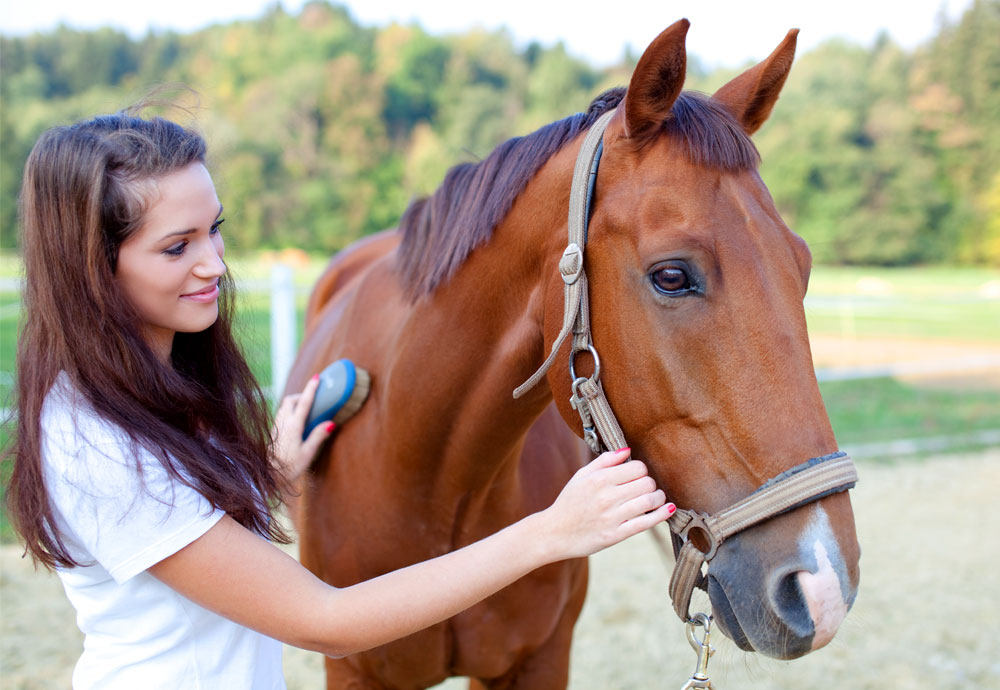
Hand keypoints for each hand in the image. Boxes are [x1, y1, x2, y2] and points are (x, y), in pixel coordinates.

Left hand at [272, 375, 335, 483]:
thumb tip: (331, 422)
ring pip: (284, 406)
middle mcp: (283, 422)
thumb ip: (318, 436)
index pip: (303, 402)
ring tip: (305, 410)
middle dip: (301, 395)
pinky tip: (296, 423)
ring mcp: (276, 426)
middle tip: (313, 399)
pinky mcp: (273, 432)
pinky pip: (281, 414)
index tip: (317, 377)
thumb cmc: (289, 467)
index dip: (311, 388)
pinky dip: (290, 411)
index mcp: (293, 426)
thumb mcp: (307, 453)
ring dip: (294, 403)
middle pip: (290, 400)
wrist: (267, 476)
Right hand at [539, 448, 674, 560]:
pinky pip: (645, 523)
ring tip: (655, 498)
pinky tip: (669, 509)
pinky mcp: (615, 535)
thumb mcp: (581, 476)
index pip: (637, 467)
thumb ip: (605, 460)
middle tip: (645, 488)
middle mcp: (606, 497)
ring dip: (658, 498)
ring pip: (650, 501)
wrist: (554, 533)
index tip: (636, 476)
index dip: (641, 470)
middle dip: (650, 484)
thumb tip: (628, 450)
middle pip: (647, 483)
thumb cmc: (569, 502)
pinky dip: (661, 515)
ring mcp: (612, 517)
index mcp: (599, 479)